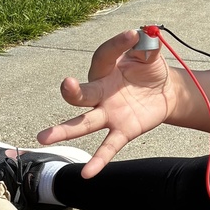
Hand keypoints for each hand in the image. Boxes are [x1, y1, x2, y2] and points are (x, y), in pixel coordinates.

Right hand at [36, 29, 175, 176]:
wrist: (166, 92)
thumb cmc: (150, 69)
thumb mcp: (150, 55)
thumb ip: (147, 48)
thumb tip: (146, 36)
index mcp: (107, 69)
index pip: (105, 56)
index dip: (118, 45)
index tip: (133, 35)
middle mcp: (101, 92)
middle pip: (82, 94)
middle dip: (72, 91)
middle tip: (66, 84)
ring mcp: (109, 113)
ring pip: (84, 123)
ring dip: (64, 130)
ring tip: (44, 138)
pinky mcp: (123, 130)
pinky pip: (108, 147)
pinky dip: (98, 161)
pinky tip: (87, 174)